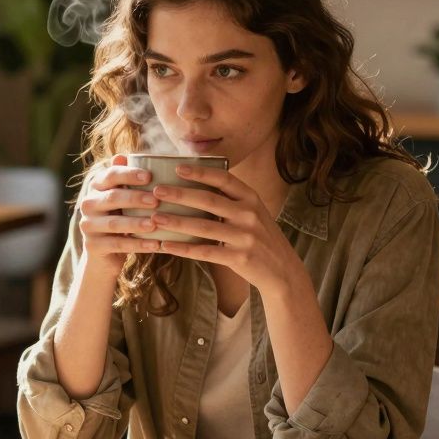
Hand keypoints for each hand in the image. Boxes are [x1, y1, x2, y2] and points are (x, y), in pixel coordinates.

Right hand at [77, 154, 162, 275]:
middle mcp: (88, 204)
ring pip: (114, 223)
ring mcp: (88, 226)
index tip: (150, 176)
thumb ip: (126, 180)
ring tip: (155, 224)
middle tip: (156, 201)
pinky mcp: (93, 246)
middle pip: (112, 198)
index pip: (110, 175)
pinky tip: (155, 244)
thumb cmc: (121, 220)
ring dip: (136, 223)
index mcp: (97, 187)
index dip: (129, 174)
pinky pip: (117, 244)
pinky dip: (138, 245)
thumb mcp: (124, 199)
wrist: (104, 256)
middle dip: (135, 198)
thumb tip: (125, 155)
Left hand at [151, 164, 300, 293]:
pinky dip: (184, 249)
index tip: (178, 168)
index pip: (224, 179)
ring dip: (176, 222)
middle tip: (157, 191)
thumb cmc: (260, 238)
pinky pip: (205, 252)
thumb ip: (231, 200)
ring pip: (204, 227)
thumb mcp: (253, 213)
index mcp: (251, 199)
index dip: (200, 172)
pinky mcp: (239, 258)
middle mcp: (249, 215)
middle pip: (209, 200)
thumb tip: (195, 186)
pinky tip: (166, 246)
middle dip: (180, 195)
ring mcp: (245, 237)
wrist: (283, 270)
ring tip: (155, 218)